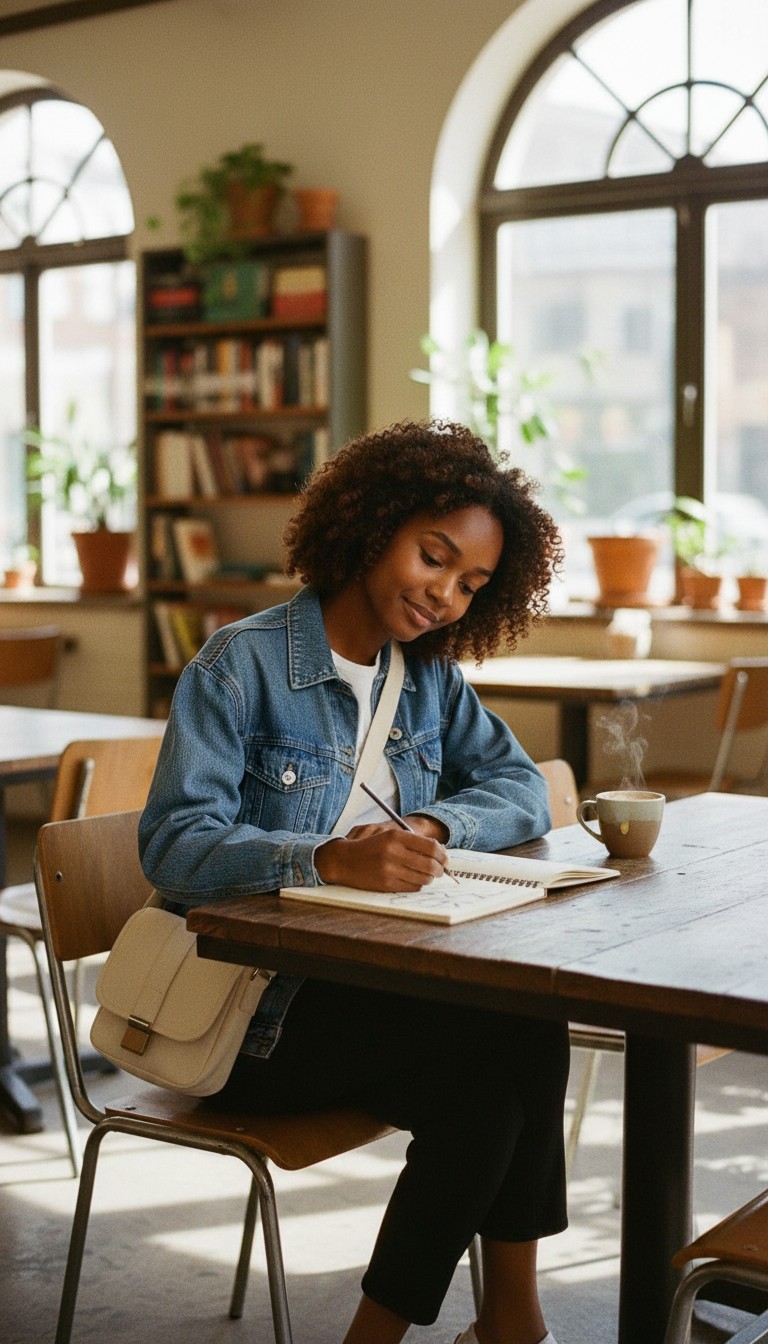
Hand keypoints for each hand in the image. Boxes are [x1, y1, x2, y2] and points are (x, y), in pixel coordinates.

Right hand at [315, 821, 448, 891]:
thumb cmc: (369, 847)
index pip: (431, 846)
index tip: (445, 858)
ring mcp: (390, 870)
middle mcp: (393, 853)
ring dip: (430, 878)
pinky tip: (414, 879)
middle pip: (430, 864)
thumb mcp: (388, 835)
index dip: (442, 854)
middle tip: (441, 870)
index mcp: (396, 836)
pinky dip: (418, 884)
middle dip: (440, 869)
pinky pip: (412, 887)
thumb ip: (412, 841)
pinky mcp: (386, 884)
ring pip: (423, 878)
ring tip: (427, 875)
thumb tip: (439, 851)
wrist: (343, 860)